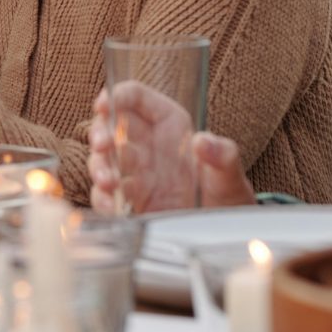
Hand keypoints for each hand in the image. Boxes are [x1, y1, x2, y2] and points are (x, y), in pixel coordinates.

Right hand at [88, 82, 254, 212]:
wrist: (224, 235)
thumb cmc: (227, 197)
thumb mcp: (230, 176)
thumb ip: (223, 155)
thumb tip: (203, 142)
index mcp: (169, 125)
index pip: (136, 97)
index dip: (117, 96)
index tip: (104, 105)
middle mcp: (146, 145)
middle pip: (110, 125)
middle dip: (100, 133)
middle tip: (104, 145)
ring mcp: (133, 172)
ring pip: (102, 159)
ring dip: (100, 167)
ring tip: (110, 182)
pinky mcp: (127, 199)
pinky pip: (104, 194)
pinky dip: (104, 199)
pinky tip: (114, 207)